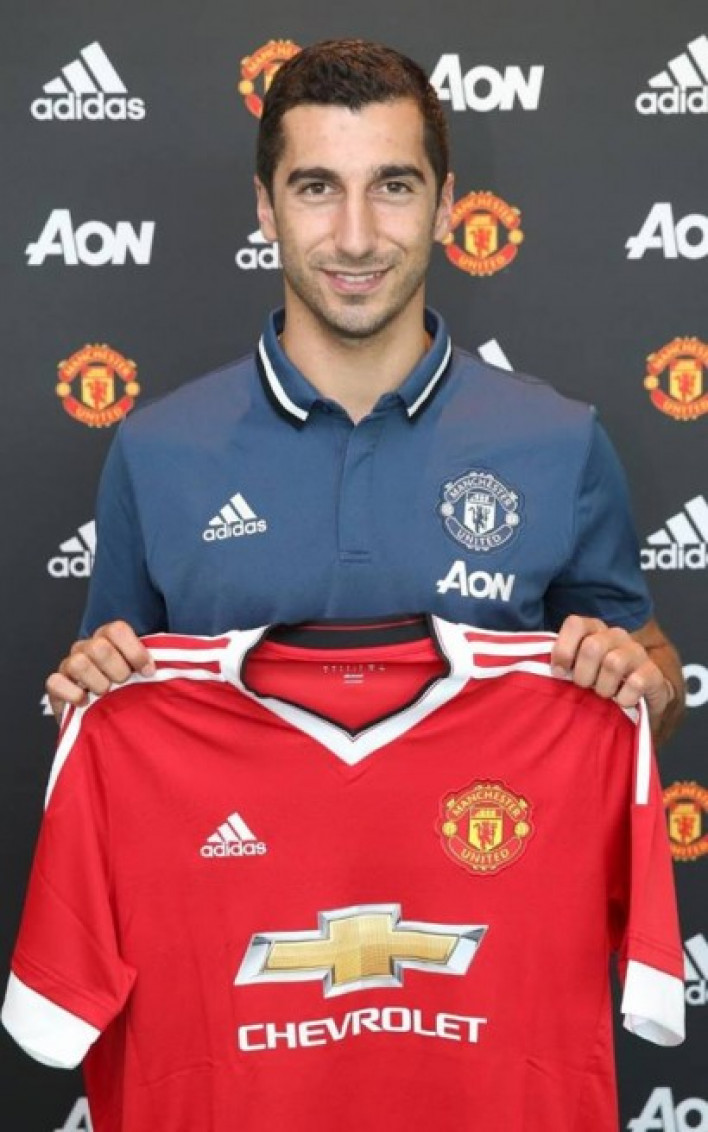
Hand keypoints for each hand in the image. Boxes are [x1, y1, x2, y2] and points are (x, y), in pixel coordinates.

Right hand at [46, 621, 154, 722]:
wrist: (103, 717)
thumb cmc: (127, 691)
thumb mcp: (143, 675)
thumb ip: (155, 665)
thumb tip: (183, 664)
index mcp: (109, 638)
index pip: (117, 629)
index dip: (135, 651)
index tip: (148, 672)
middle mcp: (87, 647)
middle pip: (100, 647)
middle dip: (118, 671)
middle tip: (125, 684)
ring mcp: (69, 664)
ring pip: (79, 663)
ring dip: (98, 683)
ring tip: (106, 695)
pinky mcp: (56, 684)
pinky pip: (56, 682)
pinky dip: (73, 694)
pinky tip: (85, 702)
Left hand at [551, 615, 673, 724]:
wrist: (637, 699)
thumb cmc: (598, 682)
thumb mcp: (576, 669)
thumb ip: (560, 662)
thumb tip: (536, 665)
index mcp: (593, 630)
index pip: (575, 624)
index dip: (563, 649)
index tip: (558, 672)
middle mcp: (616, 635)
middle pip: (592, 646)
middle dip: (583, 674)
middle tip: (583, 687)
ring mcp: (637, 652)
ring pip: (613, 663)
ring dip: (603, 687)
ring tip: (602, 695)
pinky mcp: (653, 673)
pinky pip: (636, 682)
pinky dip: (623, 698)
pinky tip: (621, 702)